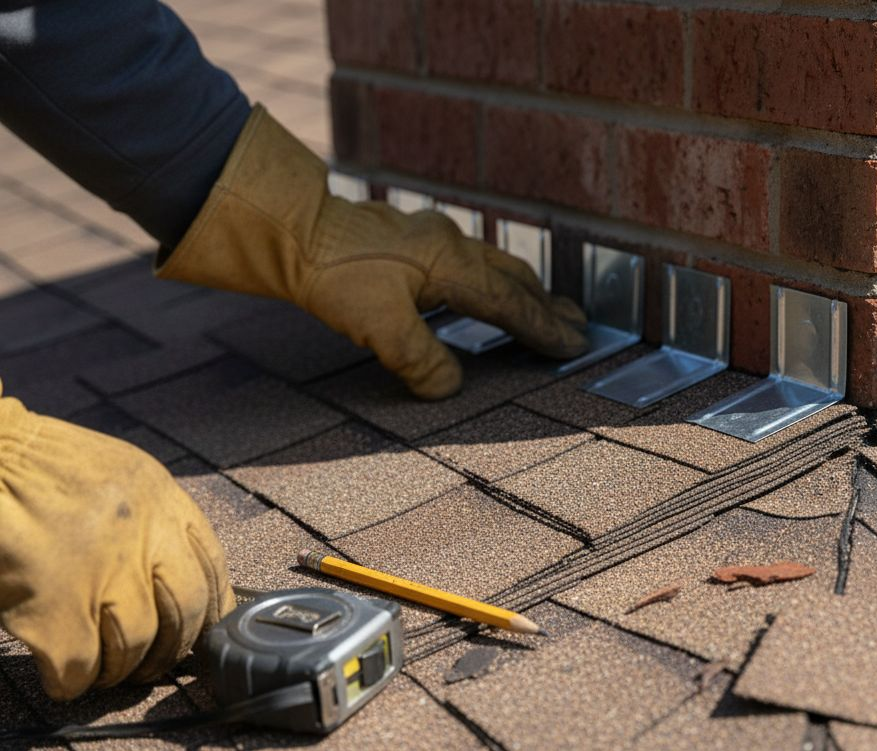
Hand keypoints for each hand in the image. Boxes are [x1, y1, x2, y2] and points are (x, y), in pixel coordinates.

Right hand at [0, 386, 233, 699]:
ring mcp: (100, 568)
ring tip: (104, 672)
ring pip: (134, 642)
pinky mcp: (53, 602)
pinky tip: (64, 677)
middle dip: (171, 649)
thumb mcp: (117, 479)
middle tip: (150, 665)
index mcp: (162, 498)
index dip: (209, 610)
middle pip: (186, 609)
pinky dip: (73, 681)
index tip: (200, 633)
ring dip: (120, 669)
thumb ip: (150, 521)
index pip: (210, 566)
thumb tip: (170, 583)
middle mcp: (143, 532)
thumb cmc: (38, 473)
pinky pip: (79, 663)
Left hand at [158, 104, 587, 399]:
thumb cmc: (333, 272)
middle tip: (576, 323)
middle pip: (511, 277)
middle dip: (544, 303)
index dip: (543, 328)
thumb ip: (420, 359)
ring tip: (539, 306)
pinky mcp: (408, 238)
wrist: (288, 225)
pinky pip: (466, 260)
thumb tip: (450, 387)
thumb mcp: (377, 325)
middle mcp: (449, 245)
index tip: (574, 345)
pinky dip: (488, 279)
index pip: (510, 303)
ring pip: (490, 264)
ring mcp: (429, 236)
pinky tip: (476, 288)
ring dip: (519, 288)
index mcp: (451, 265)